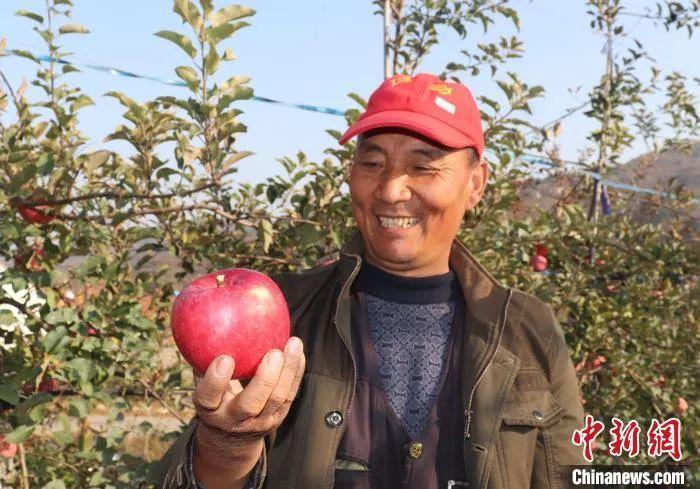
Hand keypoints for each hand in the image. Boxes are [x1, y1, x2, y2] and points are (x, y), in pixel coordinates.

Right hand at [192, 337, 304, 484]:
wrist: (231, 439)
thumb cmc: (215, 400)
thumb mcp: (203, 387)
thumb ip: (202, 362)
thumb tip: (202, 325)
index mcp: (210, 411)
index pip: (208, 398)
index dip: (215, 380)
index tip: (225, 358)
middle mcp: (234, 420)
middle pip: (250, 405)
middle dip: (264, 379)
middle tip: (273, 353)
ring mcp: (259, 422)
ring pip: (277, 399)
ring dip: (288, 370)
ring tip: (293, 343)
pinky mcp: (278, 418)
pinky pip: (290, 394)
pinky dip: (296, 372)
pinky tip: (298, 352)